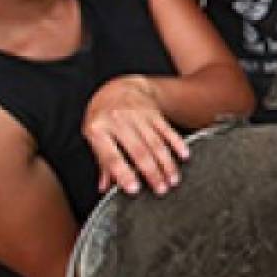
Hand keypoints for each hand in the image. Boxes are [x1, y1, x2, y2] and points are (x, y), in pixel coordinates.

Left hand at [83, 75, 189, 196]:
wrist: (118, 87)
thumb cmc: (102, 115)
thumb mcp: (93, 135)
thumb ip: (101, 161)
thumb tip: (105, 187)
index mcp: (98, 130)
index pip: (112, 156)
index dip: (124, 174)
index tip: (134, 189)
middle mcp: (119, 121)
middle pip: (139, 151)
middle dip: (152, 172)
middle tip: (161, 189)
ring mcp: (138, 115)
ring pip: (156, 143)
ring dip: (166, 163)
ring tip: (173, 179)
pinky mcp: (154, 112)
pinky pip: (167, 130)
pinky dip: (177, 144)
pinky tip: (183, 156)